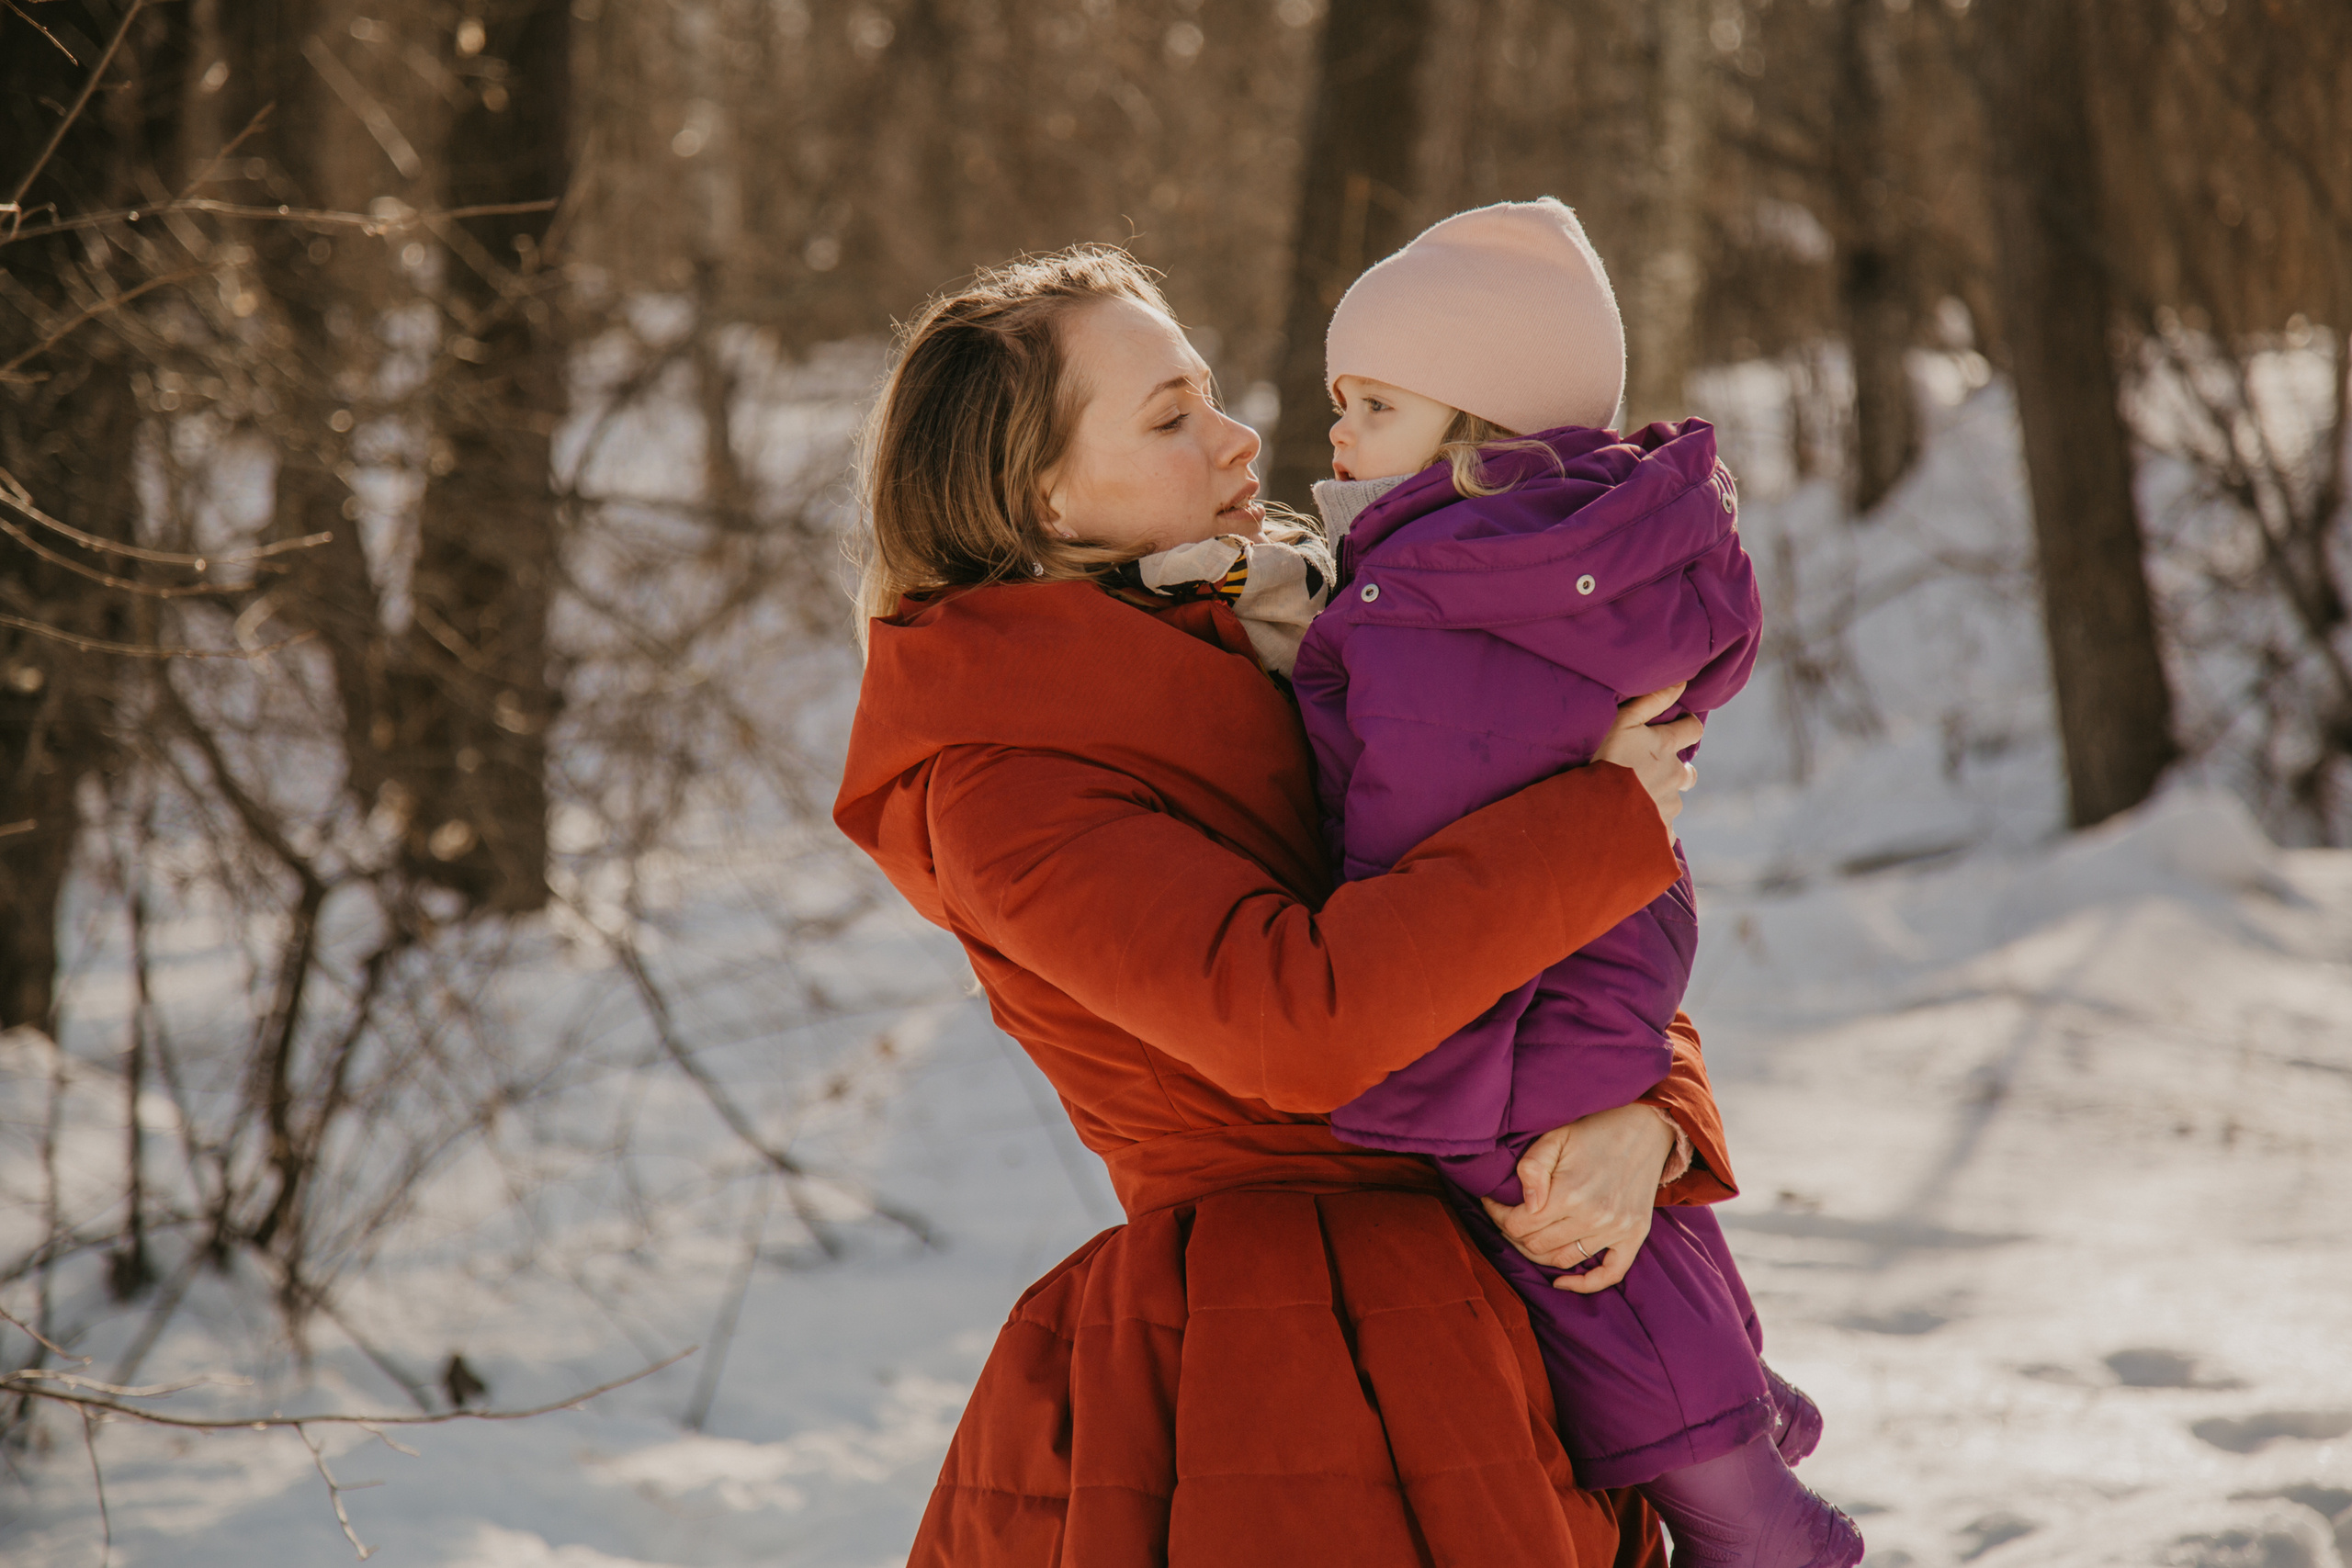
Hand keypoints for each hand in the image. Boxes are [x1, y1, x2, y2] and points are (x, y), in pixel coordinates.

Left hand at [1480, 1103, 1676, 1293]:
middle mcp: (1594, 1218)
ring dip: (1538, 1253)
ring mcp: (1617, 1230)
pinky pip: (1609, 1274)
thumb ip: (1532, 1169)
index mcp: (1570, 1193)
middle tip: (1507, 1217)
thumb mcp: (1554, 1137)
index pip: (1518, 1225)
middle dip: (1513, 1233)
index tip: (1492, 1203)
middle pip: (1536, 1246)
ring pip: (1563, 1260)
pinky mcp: (1634, 1235)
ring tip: (1528, 1235)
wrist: (1644, 1127)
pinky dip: (1584, 1285)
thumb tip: (1525, 1206)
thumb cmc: (1593, 1130)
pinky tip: (1561, 1282)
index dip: (1498, 1216)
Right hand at [1594, 685, 1703, 826]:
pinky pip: (1663, 831)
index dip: (1687, 726)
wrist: (1591, 813)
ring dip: (1657, 799)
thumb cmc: (1601, 761)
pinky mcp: (1662, 834)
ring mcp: (1669, 807)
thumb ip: (1652, 701)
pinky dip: (1651, 827)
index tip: (1676, 727)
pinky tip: (1629, 826)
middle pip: (1688, 773)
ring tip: (1628, 803)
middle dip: (1676, 772)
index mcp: (1666, 748)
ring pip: (1672, 801)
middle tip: (1647, 775)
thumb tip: (1682, 682)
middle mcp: (1675, 777)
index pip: (1693, 729)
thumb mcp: (1621, 722)